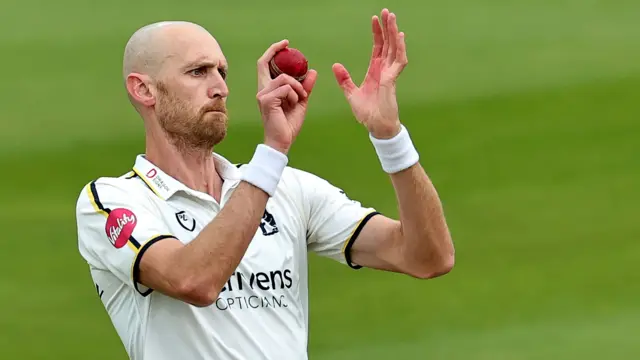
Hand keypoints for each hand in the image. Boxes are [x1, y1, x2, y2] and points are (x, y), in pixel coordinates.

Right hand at [256, 40, 317, 154]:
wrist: (283, 141)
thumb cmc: (288, 124)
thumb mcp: (300, 102)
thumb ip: (305, 87)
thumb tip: (313, 71)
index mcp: (268, 89)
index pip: (264, 64)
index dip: (273, 50)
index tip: (286, 43)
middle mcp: (262, 89)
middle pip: (270, 66)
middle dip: (284, 62)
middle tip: (294, 63)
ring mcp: (262, 95)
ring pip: (284, 78)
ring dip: (297, 87)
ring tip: (300, 99)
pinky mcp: (266, 100)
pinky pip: (285, 88)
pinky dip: (294, 94)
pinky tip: (294, 104)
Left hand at [332, 8, 407, 138]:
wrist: (376, 126)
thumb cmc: (367, 113)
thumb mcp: (351, 94)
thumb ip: (344, 80)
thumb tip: (335, 65)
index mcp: (375, 71)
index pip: (378, 48)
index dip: (377, 33)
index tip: (375, 20)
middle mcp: (384, 70)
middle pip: (388, 44)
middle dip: (387, 27)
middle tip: (385, 11)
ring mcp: (390, 74)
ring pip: (394, 48)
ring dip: (393, 33)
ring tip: (391, 18)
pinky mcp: (392, 80)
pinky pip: (399, 61)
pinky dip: (400, 48)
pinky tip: (399, 36)